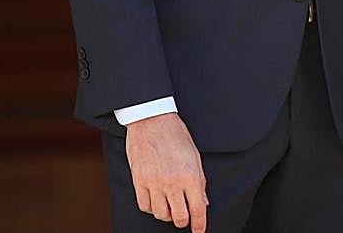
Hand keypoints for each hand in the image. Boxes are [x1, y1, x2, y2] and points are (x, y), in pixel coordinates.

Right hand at [125, 112, 207, 231]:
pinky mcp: (139, 181)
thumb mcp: (195, 155)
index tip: (199, 231)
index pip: (198, 209)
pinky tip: (157, 201)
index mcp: (190, 175)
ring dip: (168, 215)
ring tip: (171, 207)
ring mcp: (154, 183)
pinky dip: (152, 208)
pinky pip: (145, 206)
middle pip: (179, 217)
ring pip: (161, 214)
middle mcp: (172, 182)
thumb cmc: (176, 135)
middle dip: (184, 222)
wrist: (152, 121)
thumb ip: (200, 181)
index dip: (200, 224)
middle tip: (185, 219)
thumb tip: (203, 201)